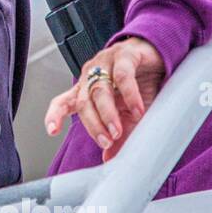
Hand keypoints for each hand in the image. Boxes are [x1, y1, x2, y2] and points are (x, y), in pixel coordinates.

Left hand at [44, 37, 165, 160]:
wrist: (159, 55)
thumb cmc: (139, 83)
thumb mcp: (129, 114)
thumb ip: (120, 135)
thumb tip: (110, 158)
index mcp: (86, 89)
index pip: (63, 102)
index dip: (55, 116)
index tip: (52, 131)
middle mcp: (91, 75)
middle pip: (83, 103)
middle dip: (93, 126)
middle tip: (107, 141)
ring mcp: (106, 62)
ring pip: (99, 90)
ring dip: (107, 114)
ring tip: (118, 131)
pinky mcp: (125, 55)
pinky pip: (123, 75)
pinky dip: (129, 95)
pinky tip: (137, 110)